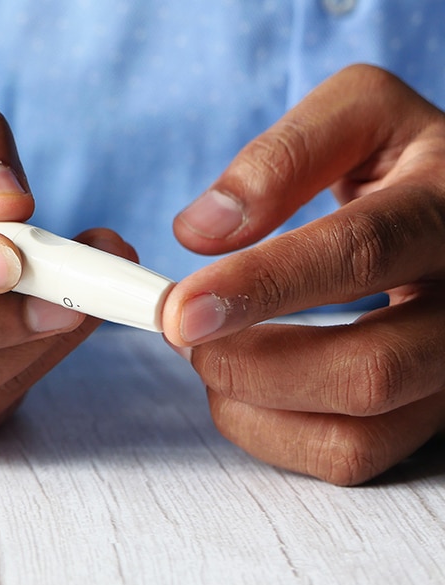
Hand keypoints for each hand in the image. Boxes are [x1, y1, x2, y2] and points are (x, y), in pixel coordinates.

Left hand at [165, 64, 444, 484]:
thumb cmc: (406, 157)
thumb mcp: (359, 114)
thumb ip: (282, 156)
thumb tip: (202, 230)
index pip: (361, 253)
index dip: (262, 286)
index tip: (181, 309)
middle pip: (370, 369)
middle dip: (250, 363)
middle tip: (183, 330)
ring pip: (359, 431)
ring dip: (253, 402)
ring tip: (209, 352)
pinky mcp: (437, 413)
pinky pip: (354, 456)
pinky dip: (273, 433)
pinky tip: (242, 385)